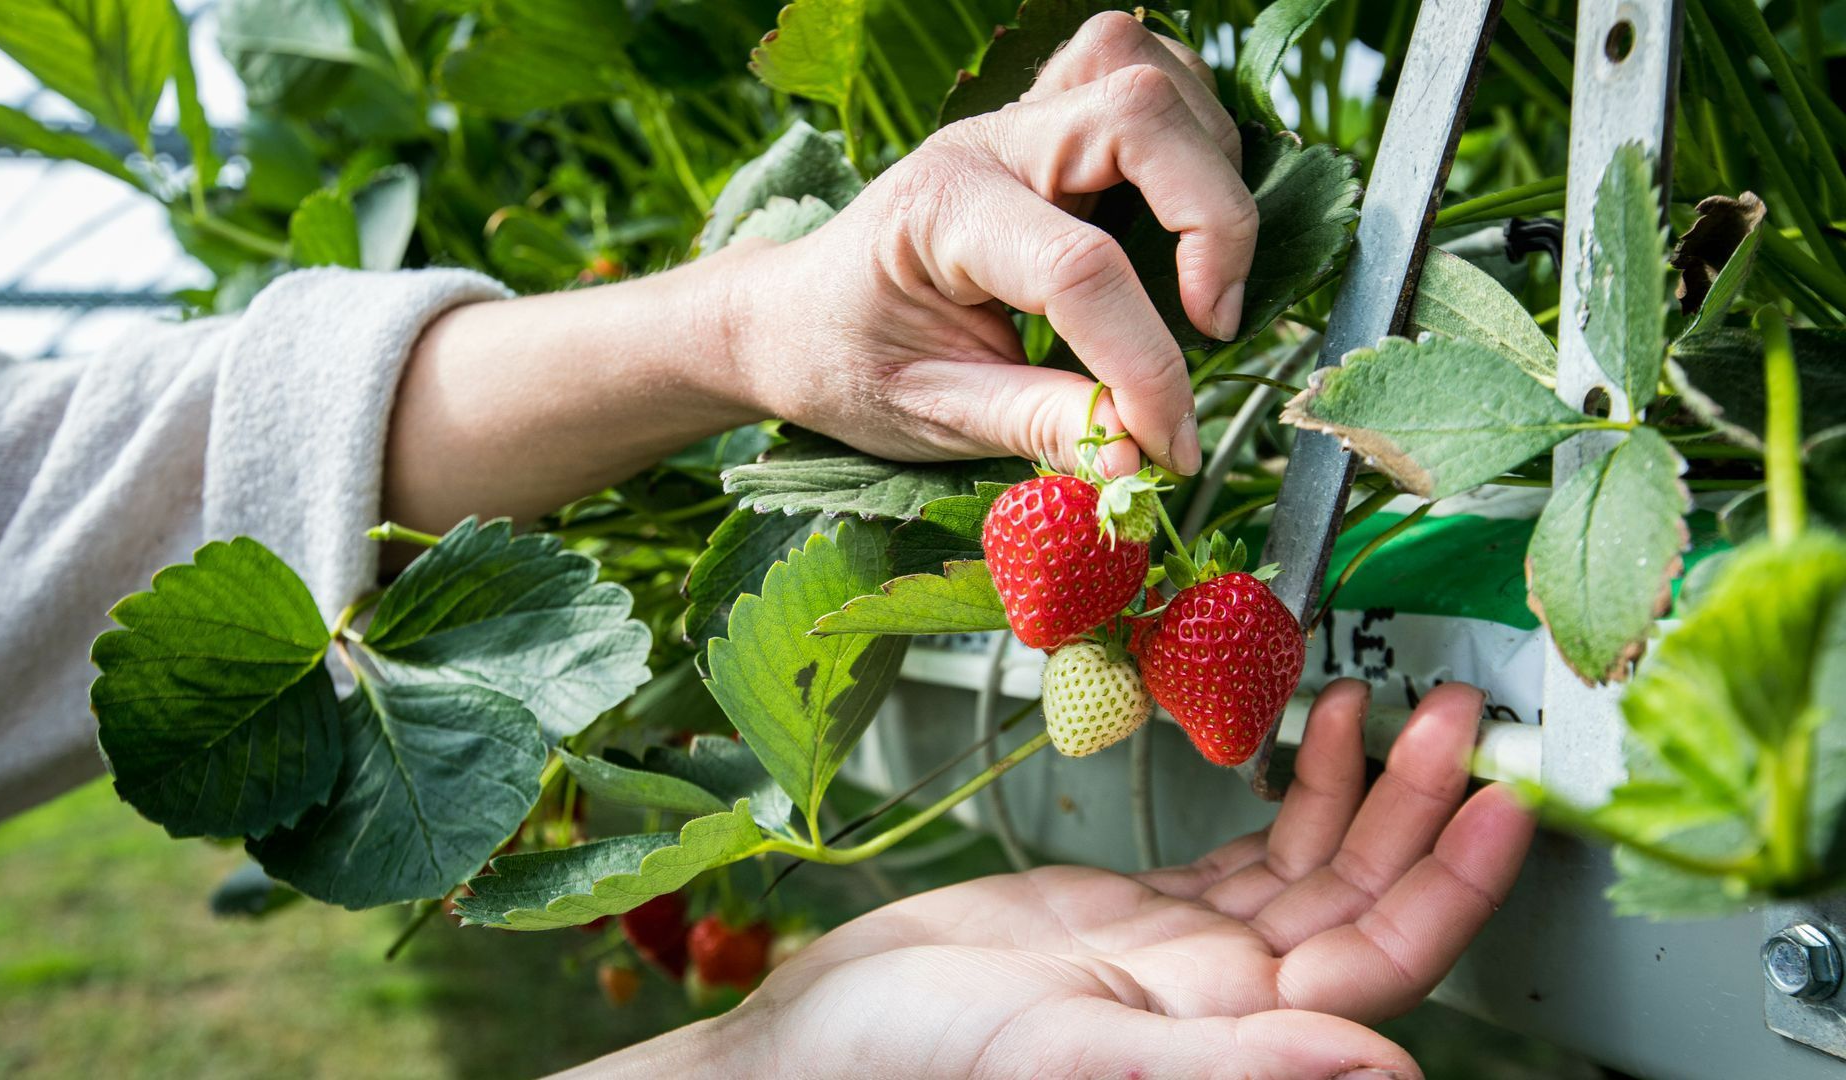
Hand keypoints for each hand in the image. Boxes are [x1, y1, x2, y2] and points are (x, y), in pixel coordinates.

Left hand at [386, 13, 1251, 530]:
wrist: (791, 316)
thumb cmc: (845, 363)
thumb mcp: (928, 417)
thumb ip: (1037, 429)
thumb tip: (1143, 465)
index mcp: (940, 214)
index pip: (1079, 270)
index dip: (1148, 363)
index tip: (1172, 445)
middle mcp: (984, 145)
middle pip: (1137, 116)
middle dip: (1211, 221)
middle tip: (1213, 325)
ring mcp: (1016, 124)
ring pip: (1145, 75)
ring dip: (1207, 166)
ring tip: (1202, 274)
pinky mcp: (1043, 127)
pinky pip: (1132, 77)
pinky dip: (1185, 134)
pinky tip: (1183, 211)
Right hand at [582, 681, 1533, 1077]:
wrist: (815, 1042)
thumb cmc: (907, 1067)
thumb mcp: (1063, 1058)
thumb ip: (1225, 1069)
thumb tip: (1382, 1072)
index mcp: (1225, 1037)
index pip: (1380, 958)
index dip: (1452, 884)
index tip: (1502, 802)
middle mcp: (1224, 1000)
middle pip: (1362, 899)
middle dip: (1420, 806)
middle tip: (1461, 717)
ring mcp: (1184, 956)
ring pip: (1311, 866)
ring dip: (1362, 785)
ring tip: (1398, 701)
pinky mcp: (1136, 915)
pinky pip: (1242, 849)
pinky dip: (1285, 788)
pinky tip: (1303, 729)